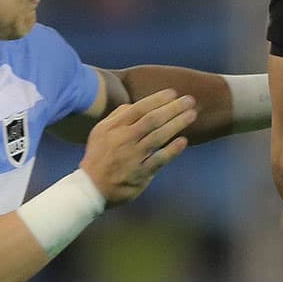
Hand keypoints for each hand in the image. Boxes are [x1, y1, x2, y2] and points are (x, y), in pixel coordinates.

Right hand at [80, 89, 194, 205]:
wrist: (90, 188)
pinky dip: (171, 150)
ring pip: (158, 137)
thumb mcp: (100, 131)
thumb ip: (117, 116)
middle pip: (152, 120)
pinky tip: (183, 141)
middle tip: (189, 100)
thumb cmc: (98, 156)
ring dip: (176, 124)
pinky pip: (158, 160)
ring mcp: (132, 157)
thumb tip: (135, 104)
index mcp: (114, 128)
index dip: (157, 99)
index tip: (173, 93)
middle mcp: (124, 140)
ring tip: (192, 115)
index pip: (139, 108)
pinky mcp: (140, 174)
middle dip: (172, 108)